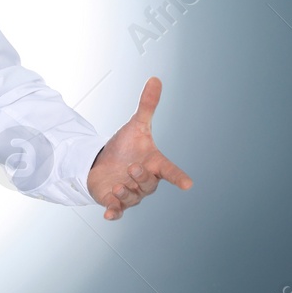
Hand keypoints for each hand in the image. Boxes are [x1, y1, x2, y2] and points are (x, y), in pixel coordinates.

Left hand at [87, 76, 191, 220]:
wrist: (102, 162)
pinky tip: (108, 214)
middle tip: (131, 168)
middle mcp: (145, 182)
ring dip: (126, 192)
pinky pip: (117, 211)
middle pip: (149, 185)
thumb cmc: (124, 147)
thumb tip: (155, 79)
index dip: (178, 177)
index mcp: (153, 165)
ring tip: (117, 185)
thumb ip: (147, 106)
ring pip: (133, 198)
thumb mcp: (136, 125)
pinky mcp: (115, 202)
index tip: (188, 184)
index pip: (170, 171)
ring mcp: (131, 194)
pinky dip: (113, 212)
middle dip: (140, 178)